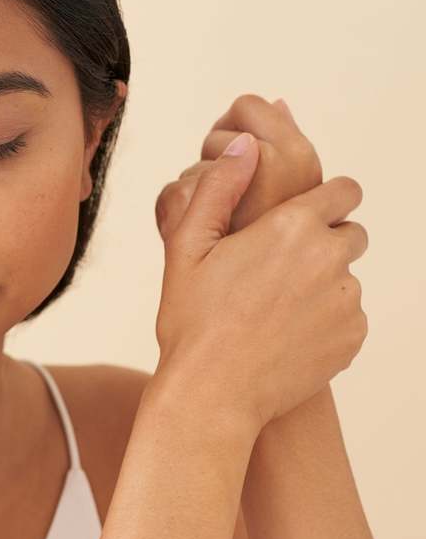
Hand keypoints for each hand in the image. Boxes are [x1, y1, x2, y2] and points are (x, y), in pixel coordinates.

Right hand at [151, 124, 367, 434]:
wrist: (213, 394)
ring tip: (275, 312)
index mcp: (292, 227)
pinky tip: (286, 337)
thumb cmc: (193, 322)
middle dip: (325, 244)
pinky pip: (349, 319)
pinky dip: (325, 323)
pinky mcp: (352, 337)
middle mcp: (329, 258)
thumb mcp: (187, 248)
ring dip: (322, 287)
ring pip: (346, 280)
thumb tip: (246, 144)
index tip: (306, 218)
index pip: (344, 191)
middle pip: (351, 234)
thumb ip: (219, 188)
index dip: (326, 201)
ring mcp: (345, 300)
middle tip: (279, 272)